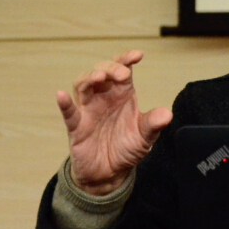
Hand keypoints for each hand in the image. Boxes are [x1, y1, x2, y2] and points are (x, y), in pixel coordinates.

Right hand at [57, 50, 171, 195]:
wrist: (110, 173)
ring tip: (99, 77)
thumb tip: (167, 114)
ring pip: (83, 85)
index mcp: (122, 94)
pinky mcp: (77, 126)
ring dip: (89, 78)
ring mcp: (88, 110)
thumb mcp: (145, 137)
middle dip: (111, 68)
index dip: (127, 59)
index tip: (137, 55)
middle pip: (102, 71)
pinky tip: (61, 95)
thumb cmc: (126, 147)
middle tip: (123, 74)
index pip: (123, 69)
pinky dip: (64, 103)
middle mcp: (104, 97)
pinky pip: (69, 112)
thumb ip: (154, 124)